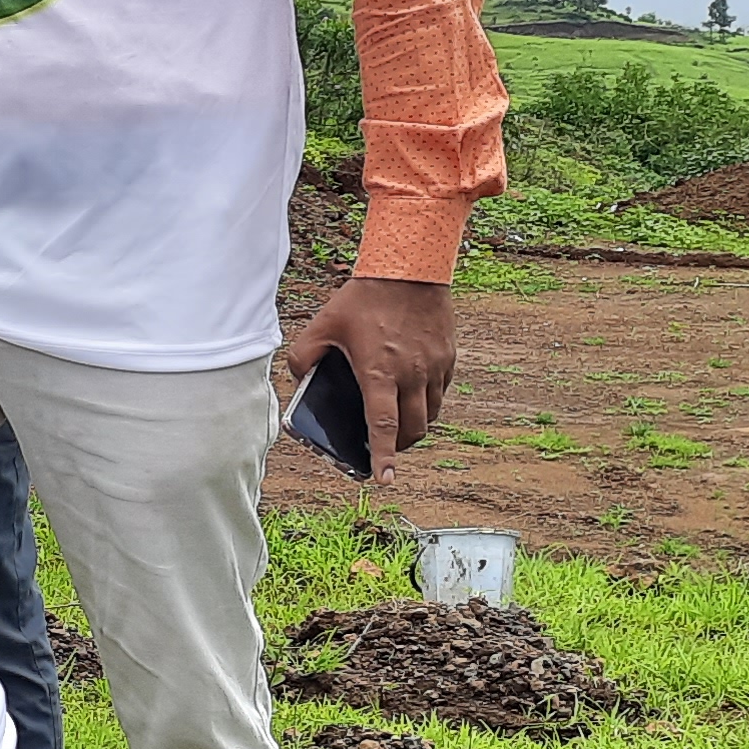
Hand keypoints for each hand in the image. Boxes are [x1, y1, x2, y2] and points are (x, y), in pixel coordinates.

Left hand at [280, 275, 455, 469]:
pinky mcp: (449, 357)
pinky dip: (428, 402)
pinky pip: (441, 393)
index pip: (382, 426)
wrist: (409, 269)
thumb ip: (303, 357)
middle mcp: (411, 374)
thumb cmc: (363, 298)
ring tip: (398, 424)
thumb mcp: (321, 325)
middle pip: (412, 429)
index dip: (383, 457)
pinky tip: (411, 395)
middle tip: (384, 449)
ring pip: (430, 414)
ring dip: (415, 426)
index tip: (384, 479)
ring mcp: (434, 367)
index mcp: (378, 372)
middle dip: (398, 446)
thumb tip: (299, 381)